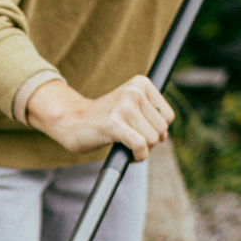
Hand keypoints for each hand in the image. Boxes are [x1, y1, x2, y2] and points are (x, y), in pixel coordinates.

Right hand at [24, 75, 172, 161]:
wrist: (72, 122)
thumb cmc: (103, 119)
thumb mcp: (130, 108)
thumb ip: (151, 117)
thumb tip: (165, 137)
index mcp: (141, 83)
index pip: (168, 117)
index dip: (156, 131)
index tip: (140, 133)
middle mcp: (134, 91)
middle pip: (161, 129)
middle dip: (149, 142)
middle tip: (132, 142)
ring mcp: (124, 106)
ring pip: (152, 139)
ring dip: (142, 151)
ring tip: (126, 147)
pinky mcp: (114, 124)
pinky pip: (140, 145)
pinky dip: (138, 156)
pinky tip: (128, 156)